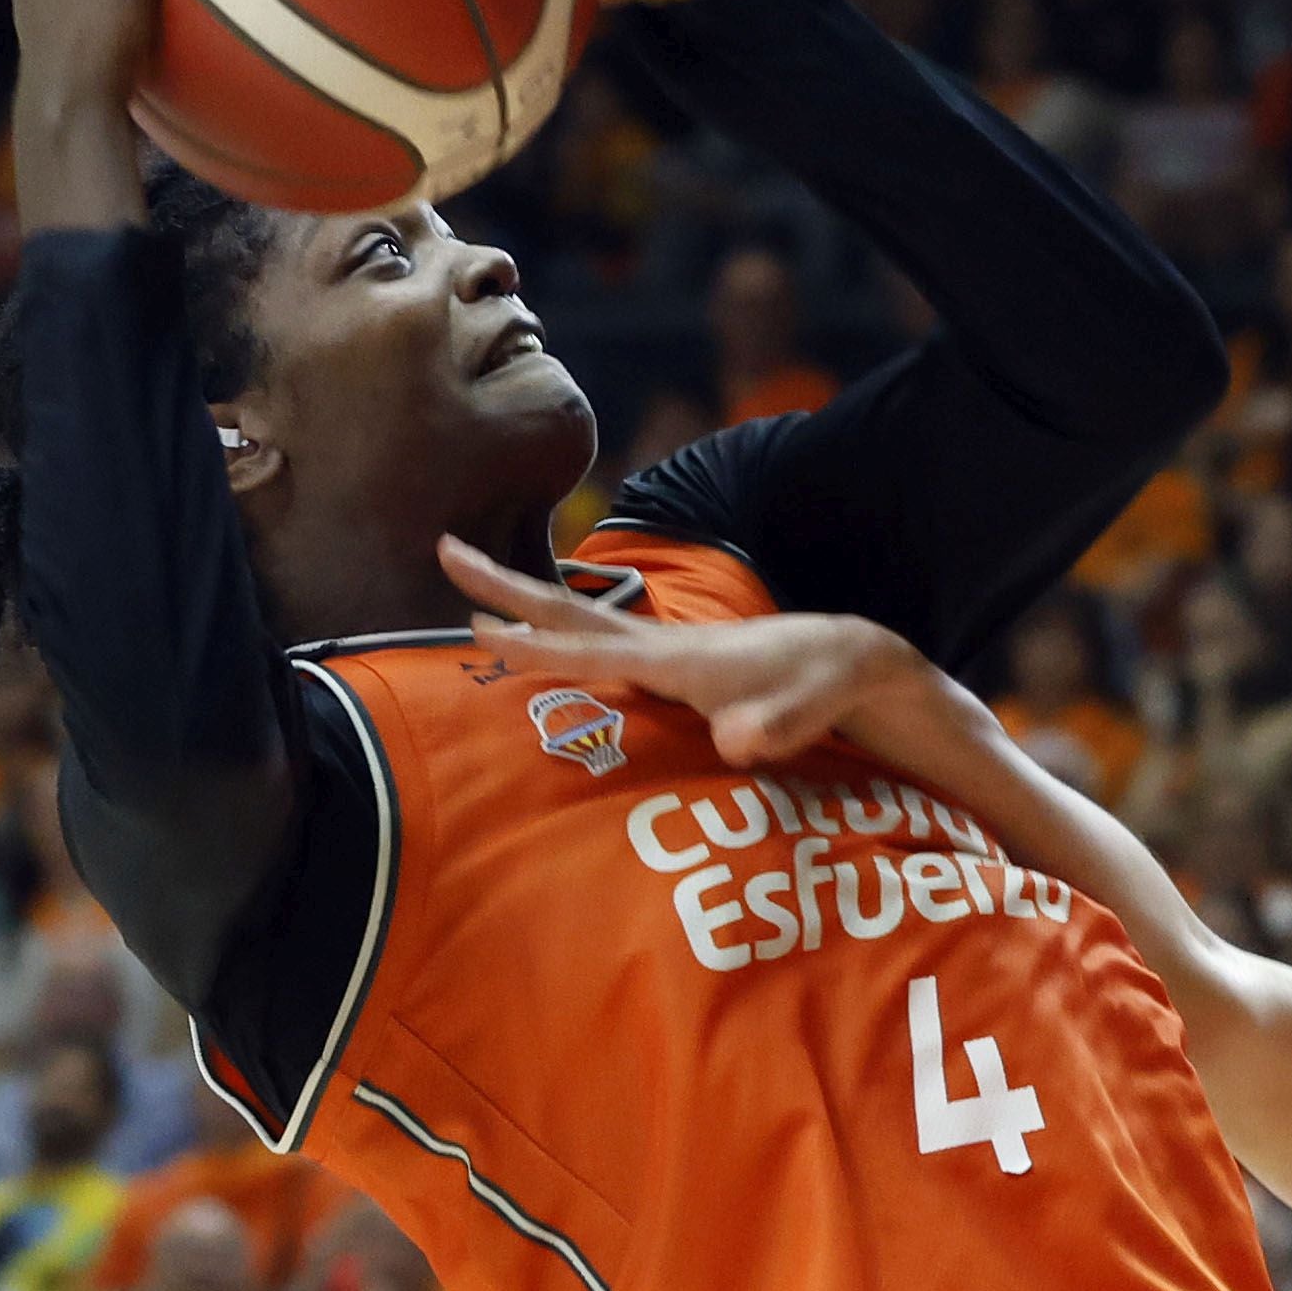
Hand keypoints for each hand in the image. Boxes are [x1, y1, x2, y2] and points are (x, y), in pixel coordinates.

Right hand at [441, 536, 933, 765]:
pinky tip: (532, 635)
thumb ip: (769, 728)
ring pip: (576, 622)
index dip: (536, 646)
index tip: (480, 629)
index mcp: (675, 659)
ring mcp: (662, 648)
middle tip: (444, 547)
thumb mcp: (802, 714)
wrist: (847, 658)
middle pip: (565, 612)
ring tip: (466, 593)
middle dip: (503, 584)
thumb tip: (733, 743)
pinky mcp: (669, 660)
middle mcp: (658, 643)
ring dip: (520, 603)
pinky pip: (594, 641)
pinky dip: (553, 630)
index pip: (591, 651)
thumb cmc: (822, 689)